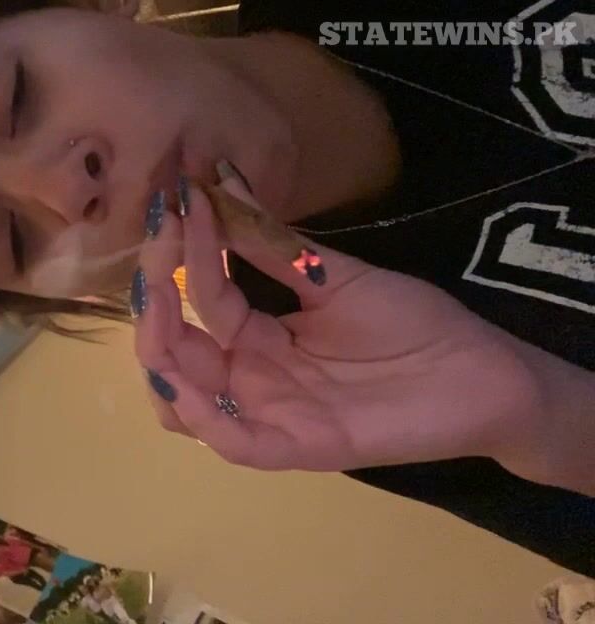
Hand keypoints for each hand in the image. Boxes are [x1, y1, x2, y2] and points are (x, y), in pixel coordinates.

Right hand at [134, 164, 551, 473]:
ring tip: (160, 300)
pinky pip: (233, 443)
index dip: (185, 251)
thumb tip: (222, 179)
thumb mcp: (333, 275)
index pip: (201, 298)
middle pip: (174, 353)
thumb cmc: (415, 325)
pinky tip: (182, 373)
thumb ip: (273, 243)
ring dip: (160, 354)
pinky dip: (201, 414)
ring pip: (184, 404)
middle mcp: (251, 379)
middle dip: (155, 300)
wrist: (484, 372)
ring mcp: (270, 415)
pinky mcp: (299, 447)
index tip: (182, 198)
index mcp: (256, 340)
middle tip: (160, 246)